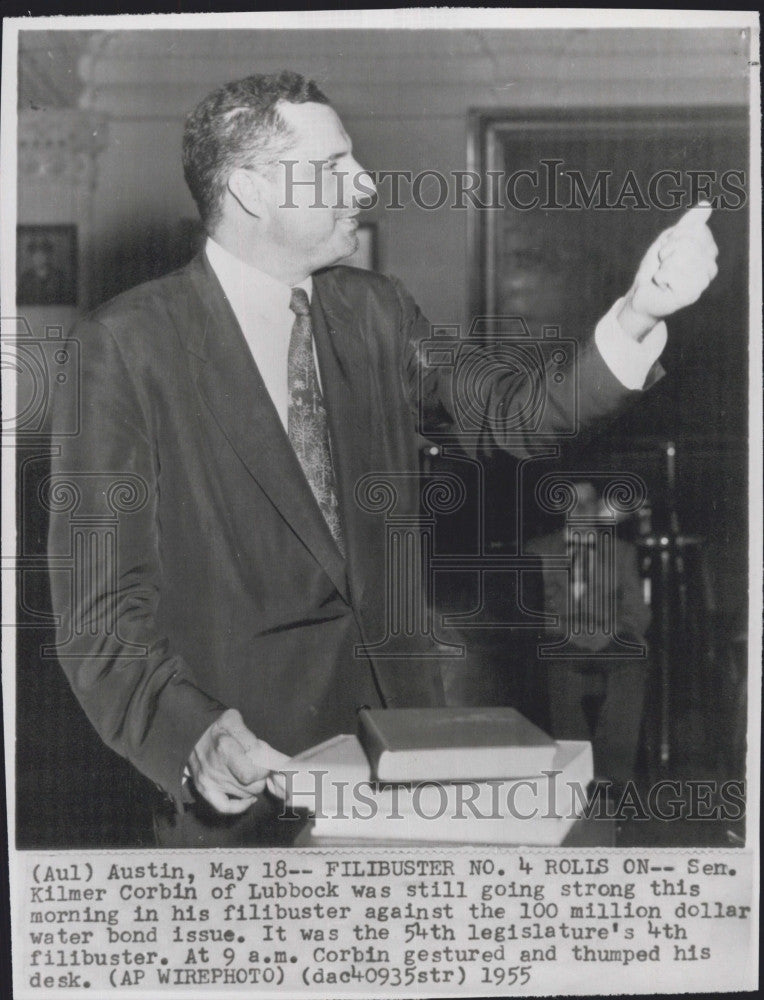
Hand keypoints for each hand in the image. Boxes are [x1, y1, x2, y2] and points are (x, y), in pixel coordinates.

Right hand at [188, 708, 289, 813]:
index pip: (251, 774)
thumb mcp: (234, 719)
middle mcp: (216, 769)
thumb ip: (252, 737)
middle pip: (252, 786)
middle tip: (259, 767)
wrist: (193, 734)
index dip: (263, 770)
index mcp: (225, 748)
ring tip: (251, 774)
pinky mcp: (204, 789)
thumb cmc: (218, 727)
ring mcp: (209, 782)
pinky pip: (225, 807)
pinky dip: (239, 806)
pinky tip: (249, 798)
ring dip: (252, 787)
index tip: (265, 762)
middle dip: (261, 777)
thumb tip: (265, 755)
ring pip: (244, 795)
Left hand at [617, 202, 718, 339]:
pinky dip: (660, 277)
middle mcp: (711, 267)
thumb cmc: (657, 266)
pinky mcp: (691, 295)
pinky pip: (672, 273)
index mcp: (709, 252)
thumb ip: (688, 223)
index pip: (696, 229)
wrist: (643, 293)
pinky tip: (663, 286)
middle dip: (668, 250)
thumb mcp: (670, 239)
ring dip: (664, 265)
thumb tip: (706, 204)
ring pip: (681, 257)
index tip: (668, 249)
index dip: (675, 236)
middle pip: (689, 242)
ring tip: (664, 275)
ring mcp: (702, 282)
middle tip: (664, 264)